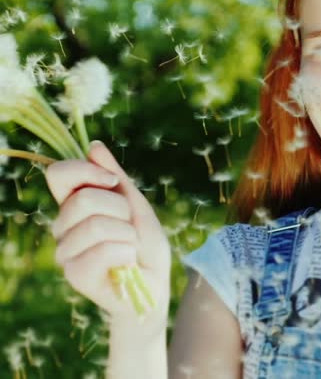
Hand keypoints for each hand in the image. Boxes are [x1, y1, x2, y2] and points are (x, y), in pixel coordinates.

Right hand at [45, 141, 170, 329]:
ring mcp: (67, 251)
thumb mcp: (136, 204)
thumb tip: (94, 146)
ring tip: (130, 246)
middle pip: (82, 199)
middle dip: (121, 209)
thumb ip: (115, 176)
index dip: (86, 171)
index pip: (58, 174)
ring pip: (94, 225)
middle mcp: (64, 226)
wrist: (154, 282)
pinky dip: (126, 253)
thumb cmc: (145, 242)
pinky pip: (102, 251)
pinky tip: (128, 262)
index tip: (113, 181)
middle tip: (130, 227)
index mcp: (76, 204)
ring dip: (127, 234)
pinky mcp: (76, 275)